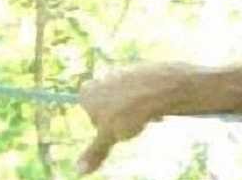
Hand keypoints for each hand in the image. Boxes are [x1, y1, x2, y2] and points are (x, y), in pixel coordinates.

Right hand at [77, 63, 193, 173]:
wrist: (160, 87)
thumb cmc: (128, 111)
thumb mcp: (109, 136)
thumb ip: (95, 152)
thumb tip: (81, 170)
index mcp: (88, 92)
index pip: (89, 113)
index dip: (101, 125)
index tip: (112, 128)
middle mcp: (102, 79)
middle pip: (109, 109)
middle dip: (121, 119)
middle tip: (132, 124)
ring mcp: (122, 73)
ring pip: (128, 104)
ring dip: (136, 113)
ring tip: (147, 118)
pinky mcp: (141, 72)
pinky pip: (143, 95)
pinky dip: (148, 103)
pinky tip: (157, 110)